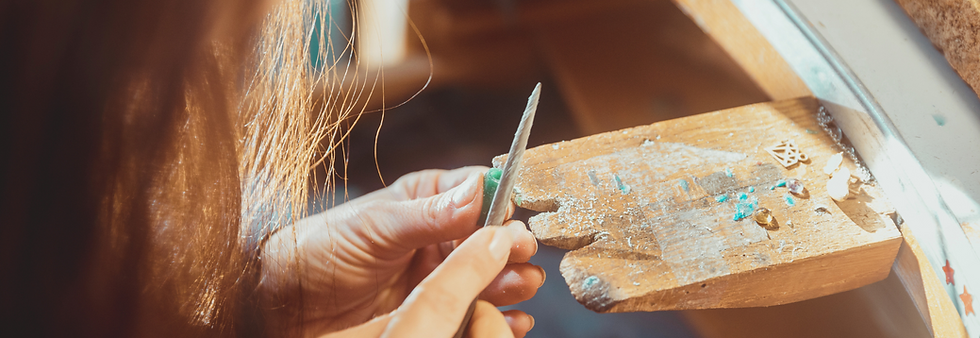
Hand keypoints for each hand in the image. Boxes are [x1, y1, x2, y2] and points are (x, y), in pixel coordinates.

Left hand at [258, 167, 543, 337]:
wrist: (285, 304)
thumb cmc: (320, 251)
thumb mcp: (376, 227)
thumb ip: (430, 214)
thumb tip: (479, 189)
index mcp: (428, 202)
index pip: (481, 193)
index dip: (502, 205)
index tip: (514, 219)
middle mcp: (440, 237)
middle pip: (494, 238)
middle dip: (512, 246)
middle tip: (521, 255)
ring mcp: (440, 277)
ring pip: (492, 275)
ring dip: (512, 280)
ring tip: (520, 285)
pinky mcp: (437, 312)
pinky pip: (476, 311)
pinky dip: (499, 315)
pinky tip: (511, 319)